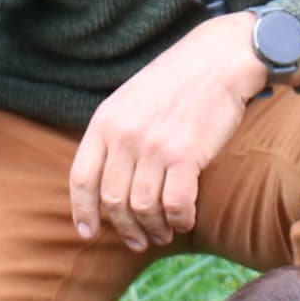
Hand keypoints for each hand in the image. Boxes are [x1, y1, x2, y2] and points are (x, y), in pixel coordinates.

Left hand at [69, 11, 270, 252]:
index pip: (82, 178)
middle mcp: (124, 136)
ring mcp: (154, 146)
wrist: (217, 59)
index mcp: (105, 122)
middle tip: (138, 240)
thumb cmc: (176, 81)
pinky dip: (180, 220)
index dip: (83, 211)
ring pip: (143, 207)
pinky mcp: (186, 155)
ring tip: (163, 233)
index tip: (88, 232)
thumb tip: (105, 181)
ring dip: (154, 229)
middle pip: (112, 200)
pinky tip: (185, 221)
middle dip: (124, 228)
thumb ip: (114, 134)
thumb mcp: (129, 99)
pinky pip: (176, 204)